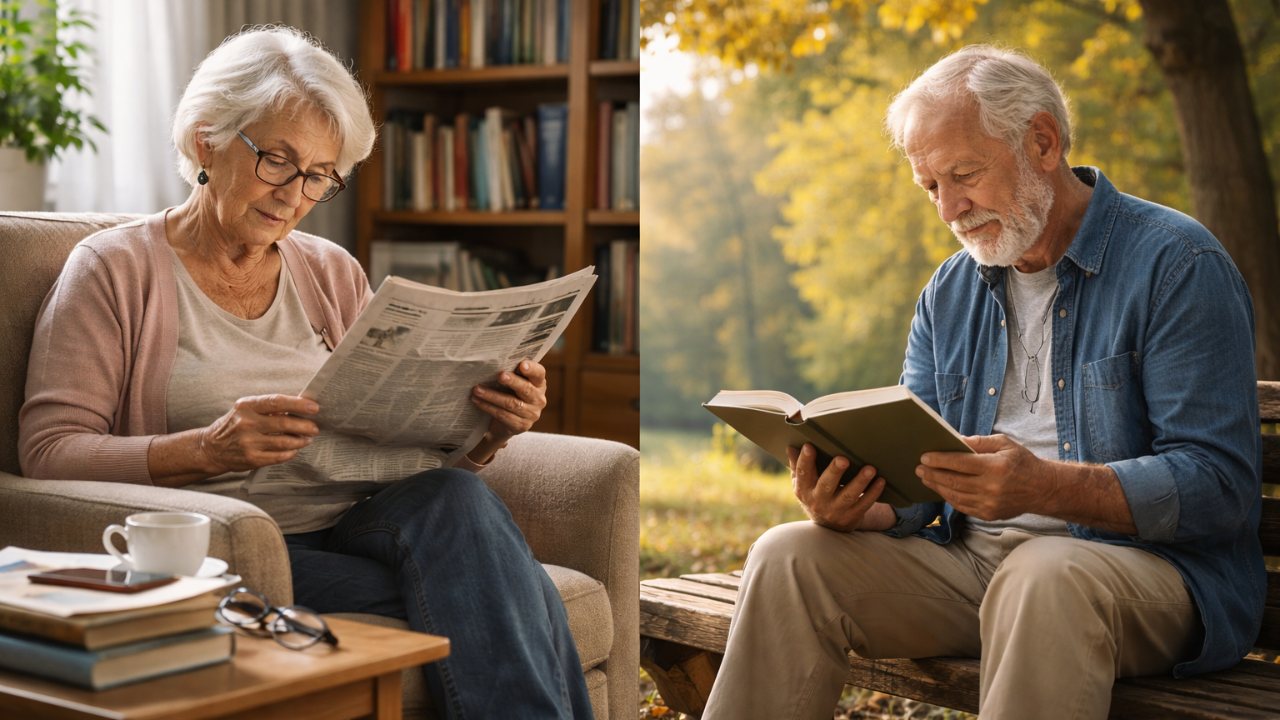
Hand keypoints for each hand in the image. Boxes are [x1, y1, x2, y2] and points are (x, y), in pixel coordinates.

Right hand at [197, 395, 319, 473]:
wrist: (211, 448)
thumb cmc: (234, 425)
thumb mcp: (246, 410)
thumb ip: (268, 408)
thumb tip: (299, 406)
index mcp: (247, 406)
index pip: (276, 402)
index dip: (297, 404)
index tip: (314, 407)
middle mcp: (247, 423)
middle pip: (284, 423)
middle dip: (304, 426)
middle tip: (315, 428)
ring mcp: (249, 442)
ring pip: (284, 441)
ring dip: (301, 440)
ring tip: (308, 439)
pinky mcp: (252, 459)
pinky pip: (279, 456)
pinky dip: (290, 452)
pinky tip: (295, 449)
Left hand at [470, 359, 546, 441]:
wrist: (506, 424)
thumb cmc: (510, 396)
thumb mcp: (513, 384)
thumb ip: (511, 373)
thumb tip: (493, 361)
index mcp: (539, 384)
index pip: (539, 374)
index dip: (532, 369)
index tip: (522, 365)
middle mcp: (538, 399)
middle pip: (526, 389)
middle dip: (512, 382)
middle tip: (500, 376)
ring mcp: (531, 414)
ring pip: (511, 403)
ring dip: (492, 396)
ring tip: (477, 389)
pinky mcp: (521, 425)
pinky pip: (503, 415)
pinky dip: (488, 407)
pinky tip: (477, 401)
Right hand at [790, 443, 884, 531]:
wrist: (827, 524)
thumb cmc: (814, 493)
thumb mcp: (802, 482)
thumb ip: (797, 465)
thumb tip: (791, 447)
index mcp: (804, 489)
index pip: (802, 473)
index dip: (805, 460)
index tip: (809, 446)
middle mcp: (818, 501)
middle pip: (826, 486)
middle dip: (834, 472)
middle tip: (843, 459)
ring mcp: (835, 510)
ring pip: (848, 496)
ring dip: (860, 482)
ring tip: (870, 469)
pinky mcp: (851, 516)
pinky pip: (864, 505)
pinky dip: (873, 493)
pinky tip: (881, 481)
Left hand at [916, 434, 1051, 520]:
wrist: (1042, 489)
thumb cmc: (1022, 462)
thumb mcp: (1004, 444)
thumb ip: (979, 442)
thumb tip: (955, 439)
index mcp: (995, 466)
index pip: (959, 463)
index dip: (939, 460)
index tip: (924, 457)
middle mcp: (991, 487)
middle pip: (953, 481)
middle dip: (932, 474)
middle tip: (918, 468)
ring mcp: (989, 504)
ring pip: (954, 495)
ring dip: (936, 487)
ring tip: (925, 478)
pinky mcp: (988, 515)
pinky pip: (962, 507)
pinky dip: (949, 497)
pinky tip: (941, 489)